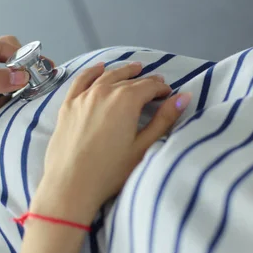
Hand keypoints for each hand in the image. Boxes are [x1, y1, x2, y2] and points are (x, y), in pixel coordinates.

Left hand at [31, 62, 191, 222]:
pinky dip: (92, 72)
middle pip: (129, 80)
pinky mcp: (68, 105)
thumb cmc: (110, 171)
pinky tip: (99, 68)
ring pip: (107, 76)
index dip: (162, 89)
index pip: (149, 87)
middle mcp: (104, 91)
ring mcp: (83, 96)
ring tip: (135, 68)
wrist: (70, 185)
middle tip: (156, 84)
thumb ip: (164, 120)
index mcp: (126, 101)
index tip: (169, 94)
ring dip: (123, 71)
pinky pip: (81, 80)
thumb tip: (184, 96)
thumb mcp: (143, 147)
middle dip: (145, 81)